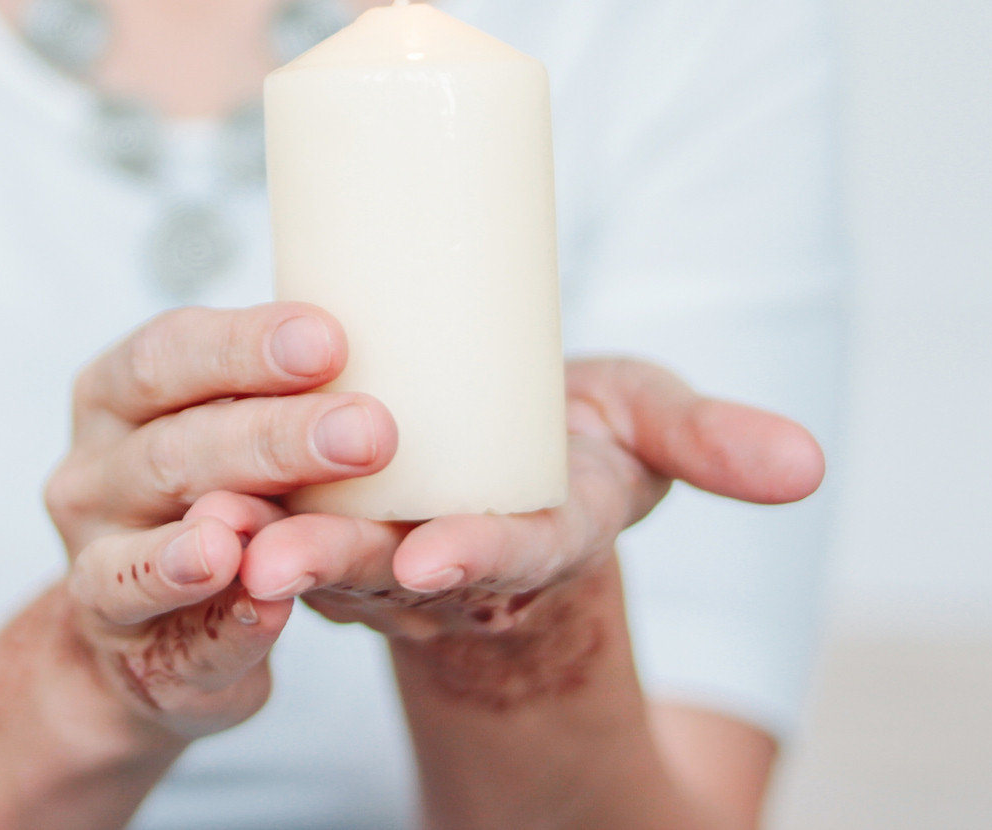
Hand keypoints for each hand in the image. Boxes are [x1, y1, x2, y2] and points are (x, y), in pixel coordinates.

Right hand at [43, 304, 396, 739]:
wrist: (154, 635)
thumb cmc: (212, 493)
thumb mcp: (227, 427)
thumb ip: (278, 394)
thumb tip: (378, 339)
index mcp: (115, 397)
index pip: (167, 353)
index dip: (244, 345)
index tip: (331, 341)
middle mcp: (91, 477)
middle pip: (173, 447)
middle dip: (273, 438)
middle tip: (369, 432)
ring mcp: (96, 569)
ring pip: (152, 545)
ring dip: (226, 533)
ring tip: (268, 521)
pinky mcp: (133, 658)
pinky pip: (177, 641)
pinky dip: (226, 626)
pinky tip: (269, 610)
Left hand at [236, 358, 823, 639]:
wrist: (500, 451)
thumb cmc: (575, 434)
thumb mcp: (645, 422)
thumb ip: (714, 439)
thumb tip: (808, 467)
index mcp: (535, 535)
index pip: (511, 557)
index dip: (475, 559)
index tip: (429, 560)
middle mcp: (448, 559)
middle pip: (393, 570)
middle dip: (341, 563)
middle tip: (282, 558)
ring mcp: (377, 550)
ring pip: (316, 555)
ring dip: (264, 548)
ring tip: (216, 533)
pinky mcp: (321, 520)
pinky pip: (271, 527)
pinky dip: (231, 524)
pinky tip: (183, 501)